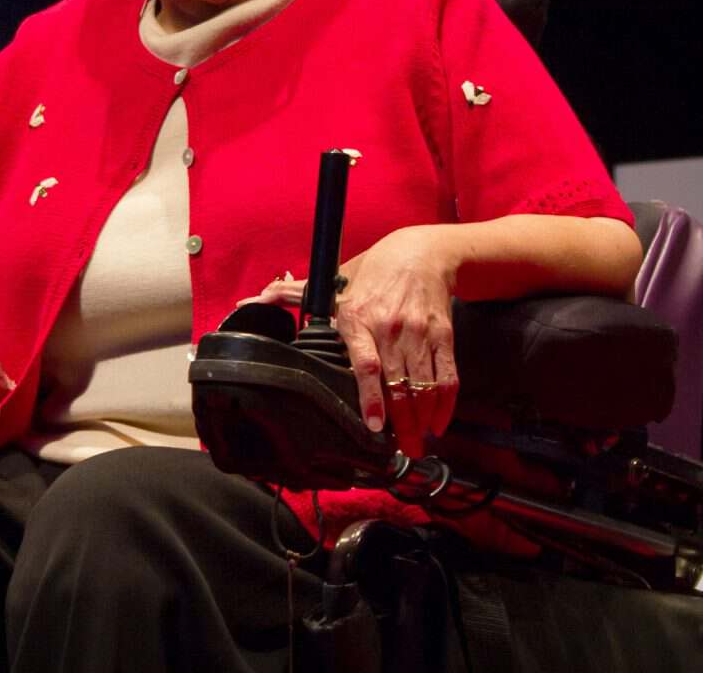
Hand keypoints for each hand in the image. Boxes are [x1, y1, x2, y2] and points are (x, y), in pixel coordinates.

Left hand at [247, 227, 458, 456]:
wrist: (419, 253)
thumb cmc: (372, 272)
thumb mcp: (336, 285)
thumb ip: (295, 296)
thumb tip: (254, 300)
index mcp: (358, 318)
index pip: (366, 364)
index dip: (371, 398)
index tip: (375, 426)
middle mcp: (389, 327)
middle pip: (398, 384)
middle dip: (404, 423)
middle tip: (402, 450)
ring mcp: (418, 332)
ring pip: (424, 385)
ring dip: (424, 418)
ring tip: (419, 442)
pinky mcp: (442, 334)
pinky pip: (448, 375)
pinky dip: (446, 402)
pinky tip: (439, 421)